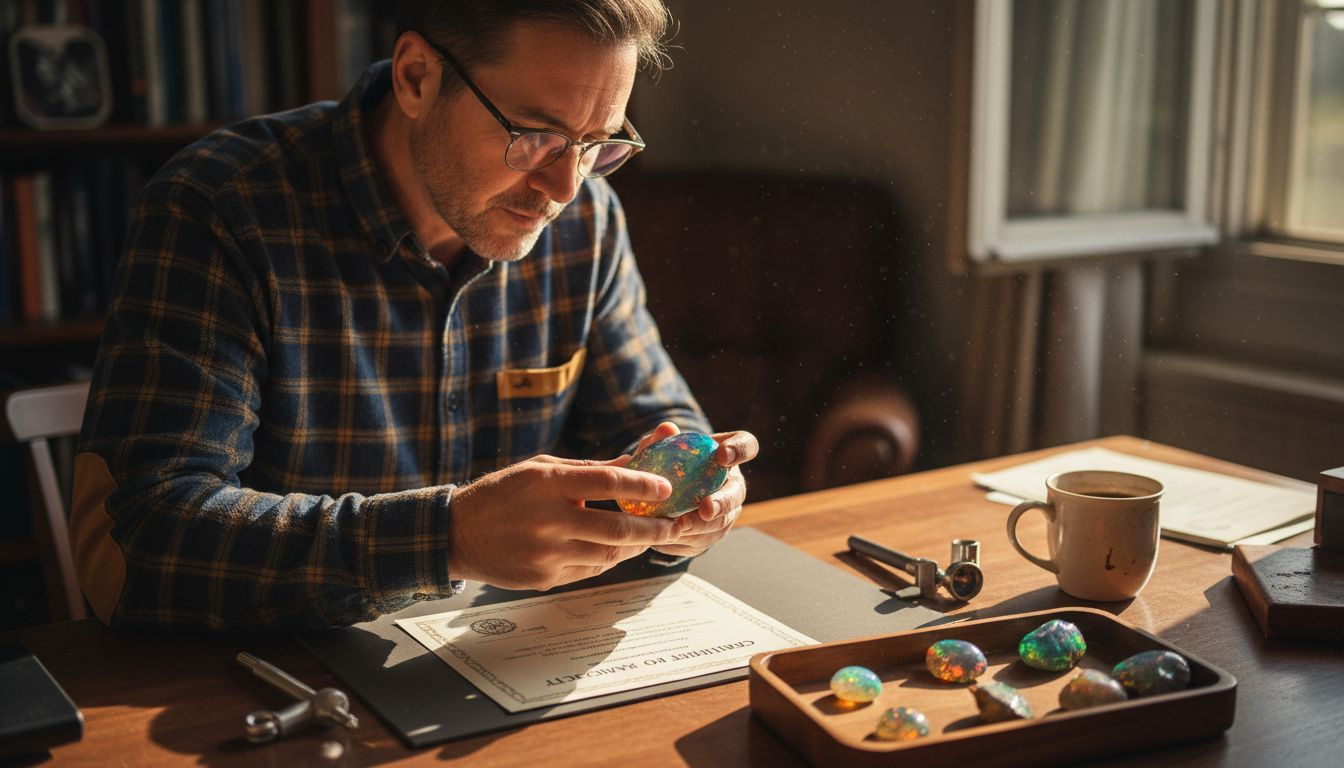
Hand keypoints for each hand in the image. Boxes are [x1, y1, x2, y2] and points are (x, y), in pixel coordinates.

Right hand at [448, 455, 676, 590]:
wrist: (458, 534)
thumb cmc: (504, 494)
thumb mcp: (539, 468)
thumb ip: (588, 469)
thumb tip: (632, 462)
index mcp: (547, 484)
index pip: (606, 482)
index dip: (641, 485)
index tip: (666, 487)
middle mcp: (549, 520)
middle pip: (616, 529)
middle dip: (653, 528)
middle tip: (673, 524)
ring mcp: (546, 554)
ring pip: (608, 555)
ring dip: (635, 546)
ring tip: (650, 537)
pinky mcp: (544, 578)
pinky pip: (590, 570)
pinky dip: (609, 559)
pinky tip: (618, 550)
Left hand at [627, 422, 758, 558]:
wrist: (660, 498)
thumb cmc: (664, 465)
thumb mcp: (659, 451)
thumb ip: (661, 440)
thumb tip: (666, 429)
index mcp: (727, 456)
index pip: (747, 445)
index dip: (740, 450)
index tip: (722, 455)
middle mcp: (733, 484)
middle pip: (737, 494)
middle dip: (722, 502)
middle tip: (705, 508)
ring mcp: (727, 513)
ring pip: (720, 523)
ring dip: (700, 527)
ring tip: (678, 527)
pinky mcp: (712, 535)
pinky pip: (703, 541)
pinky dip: (685, 540)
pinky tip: (668, 538)